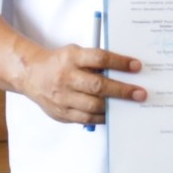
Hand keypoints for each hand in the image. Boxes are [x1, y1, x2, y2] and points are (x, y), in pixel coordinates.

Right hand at [13, 44, 144, 124]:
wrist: (31, 75)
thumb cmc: (60, 62)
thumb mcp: (75, 53)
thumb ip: (94, 61)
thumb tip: (123, 71)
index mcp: (71, 58)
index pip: (99, 58)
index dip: (119, 62)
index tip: (137, 66)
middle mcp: (66, 77)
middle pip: (98, 85)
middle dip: (122, 91)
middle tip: (140, 93)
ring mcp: (62, 97)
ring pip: (92, 105)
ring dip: (114, 107)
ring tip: (130, 106)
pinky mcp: (61, 113)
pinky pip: (86, 118)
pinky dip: (101, 117)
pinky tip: (113, 114)